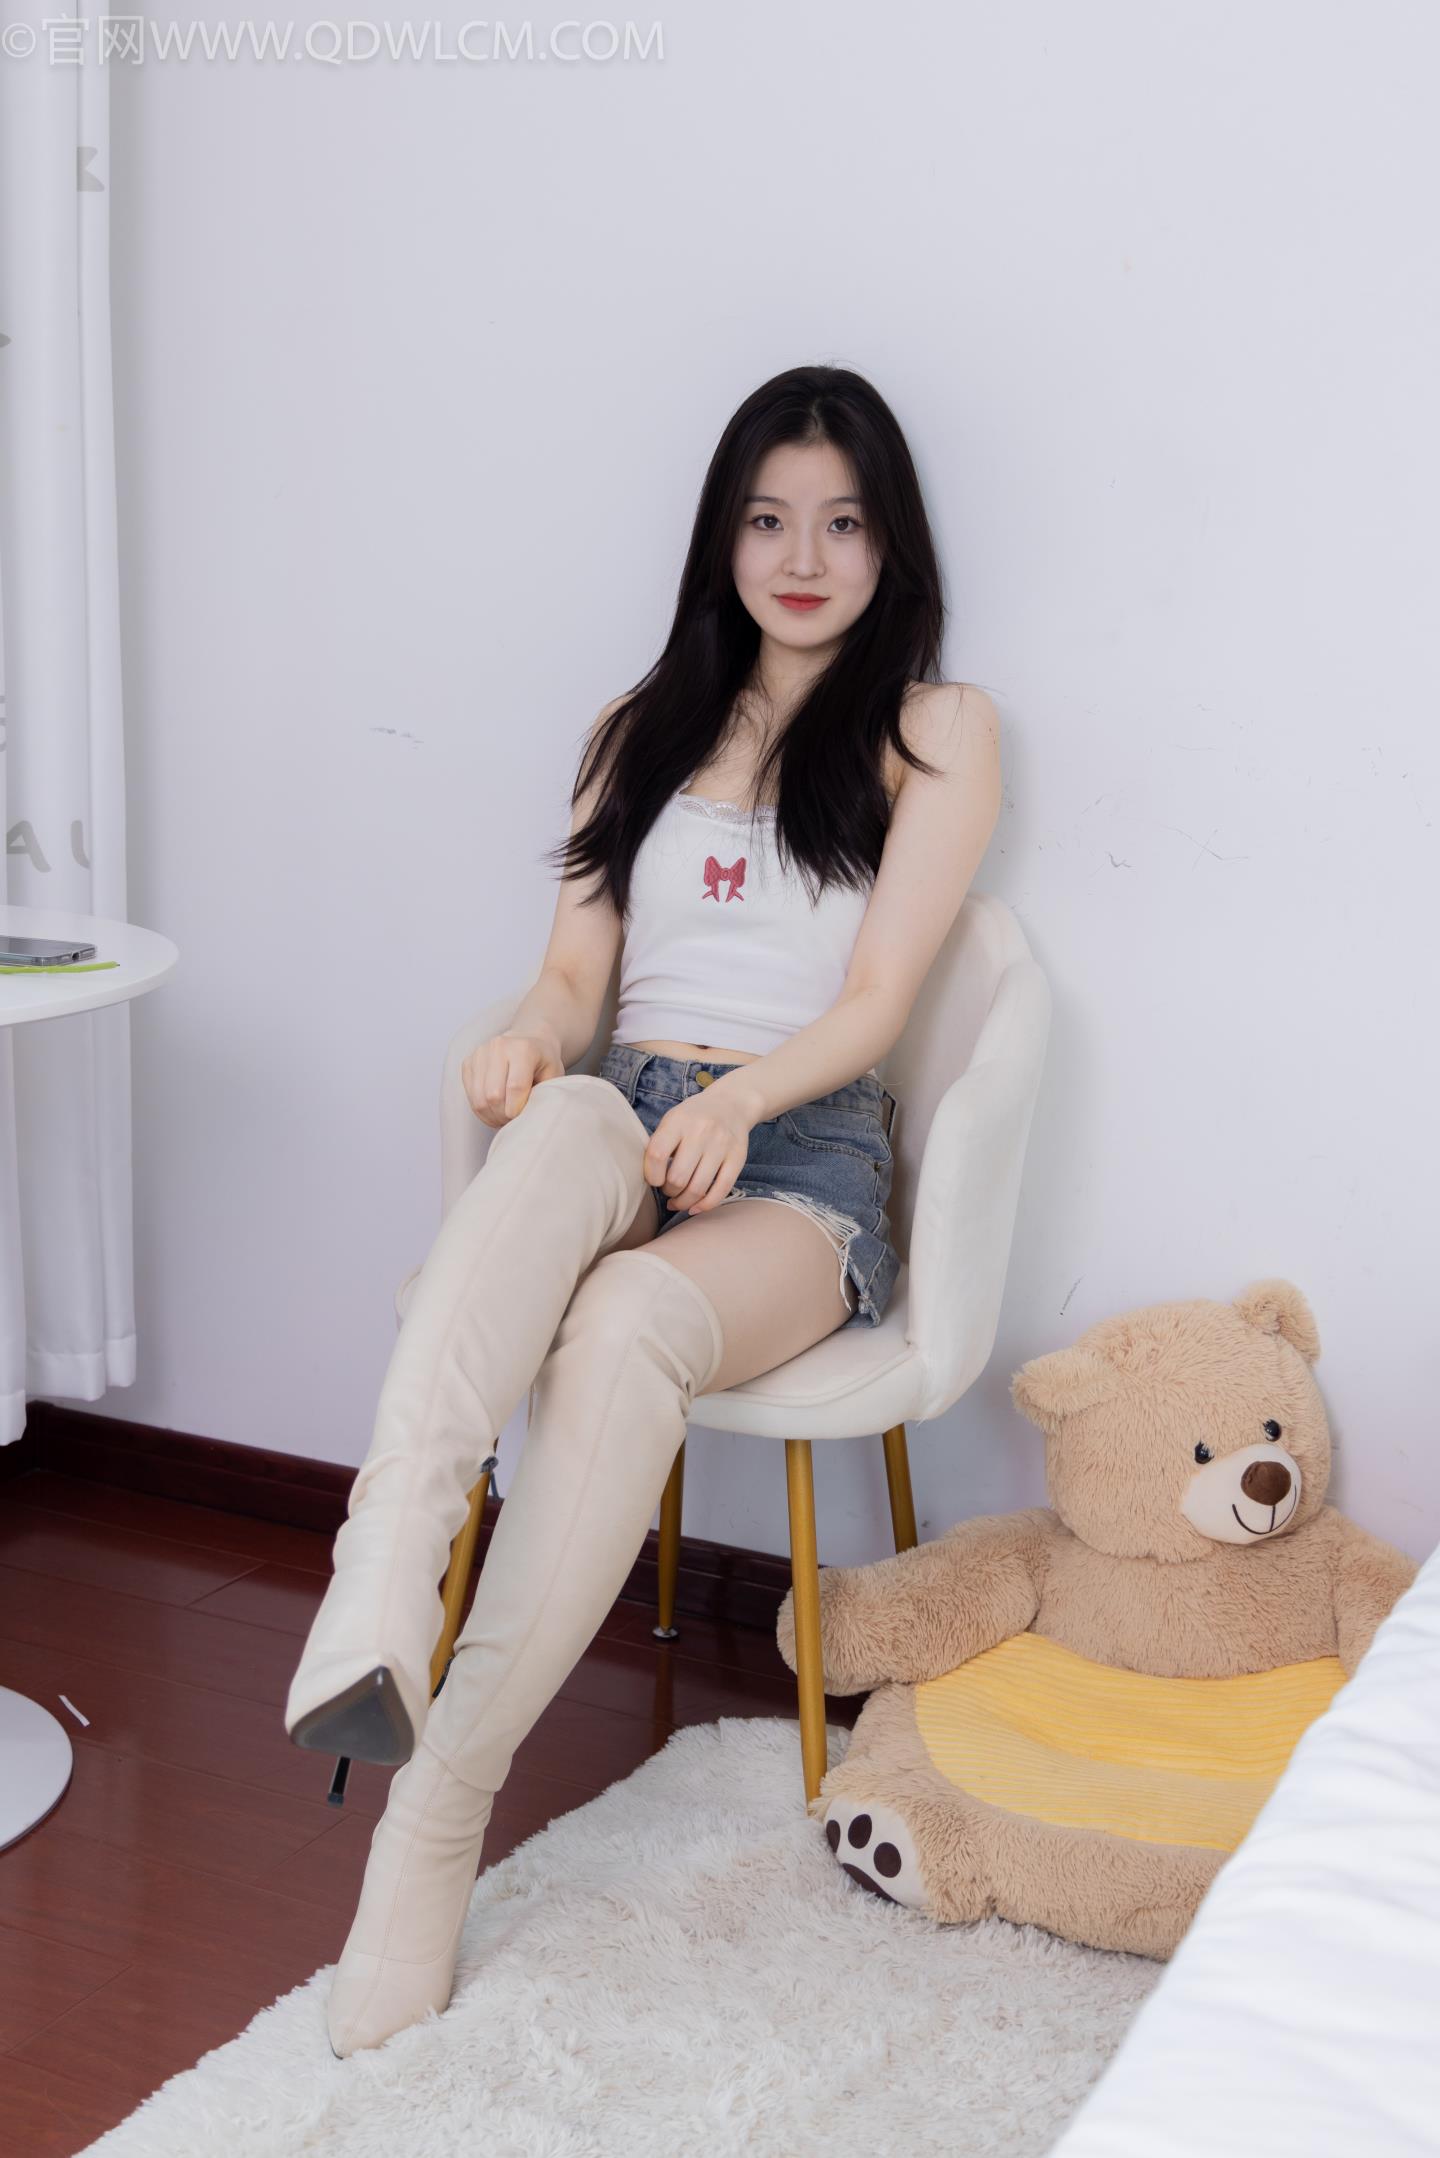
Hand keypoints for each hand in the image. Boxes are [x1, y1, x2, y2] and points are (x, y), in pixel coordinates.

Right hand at [461, 1030, 565, 1127]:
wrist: (527, 1039)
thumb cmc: (542, 1061)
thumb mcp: (554, 1075)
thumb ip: (545, 1093)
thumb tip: (531, 1117)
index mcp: (523, 1049)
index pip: (515, 1087)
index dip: (517, 1109)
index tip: (522, 1117)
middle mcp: (498, 1047)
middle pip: (493, 1095)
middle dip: (503, 1115)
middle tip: (513, 1120)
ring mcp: (480, 1054)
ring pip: (479, 1099)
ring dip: (491, 1116)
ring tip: (503, 1118)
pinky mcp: (468, 1063)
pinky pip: (470, 1096)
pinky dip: (481, 1110)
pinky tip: (494, 1110)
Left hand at [645, 1085, 754, 1216]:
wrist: (731, 1104)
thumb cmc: (693, 1118)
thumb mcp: (672, 1121)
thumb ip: (659, 1145)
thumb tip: (648, 1180)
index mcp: (679, 1121)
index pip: (657, 1155)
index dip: (651, 1176)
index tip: (654, 1180)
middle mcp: (701, 1131)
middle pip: (678, 1177)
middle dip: (668, 1191)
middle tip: (668, 1190)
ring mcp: (722, 1145)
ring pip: (698, 1188)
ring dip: (684, 1202)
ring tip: (678, 1200)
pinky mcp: (738, 1158)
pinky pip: (721, 1190)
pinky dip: (705, 1205)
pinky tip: (694, 1207)